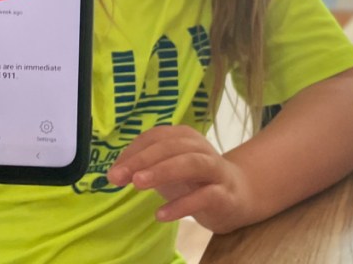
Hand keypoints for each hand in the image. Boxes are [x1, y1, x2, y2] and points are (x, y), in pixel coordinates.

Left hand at [106, 125, 254, 233]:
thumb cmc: (194, 180)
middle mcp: (201, 147)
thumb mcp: (167, 170)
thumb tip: (114, 173)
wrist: (238, 195)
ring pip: (190, 163)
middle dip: (142, 160)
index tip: (114, 172)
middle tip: (119, 177)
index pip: (155, 137)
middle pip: (171, 147)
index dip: (132, 152)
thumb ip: (144, 168)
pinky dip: (182, 205)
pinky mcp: (225, 194)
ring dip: (162, 171)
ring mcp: (215, 169)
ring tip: (137, 184)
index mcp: (184, 136)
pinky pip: (204, 196)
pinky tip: (161, 214)